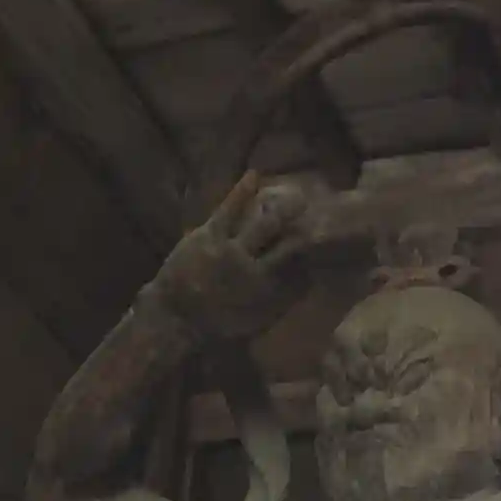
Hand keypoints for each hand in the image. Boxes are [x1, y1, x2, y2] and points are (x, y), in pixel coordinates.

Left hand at [153, 173, 310, 342]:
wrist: (175, 318)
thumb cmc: (214, 325)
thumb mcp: (254, 321)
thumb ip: (280, 301)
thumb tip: (306, 282)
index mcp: (266, 290)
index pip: (297, 268)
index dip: (312, 254)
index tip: (324, 243)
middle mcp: (255, 268)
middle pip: (288, 244)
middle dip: (305, 229)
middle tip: (320, 217)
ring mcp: (233, 249)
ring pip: (264, 225)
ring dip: (283, 211)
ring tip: (299, 198)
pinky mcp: (211, 235)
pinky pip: (230, 209)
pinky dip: (242, 191)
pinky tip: (254, 176)